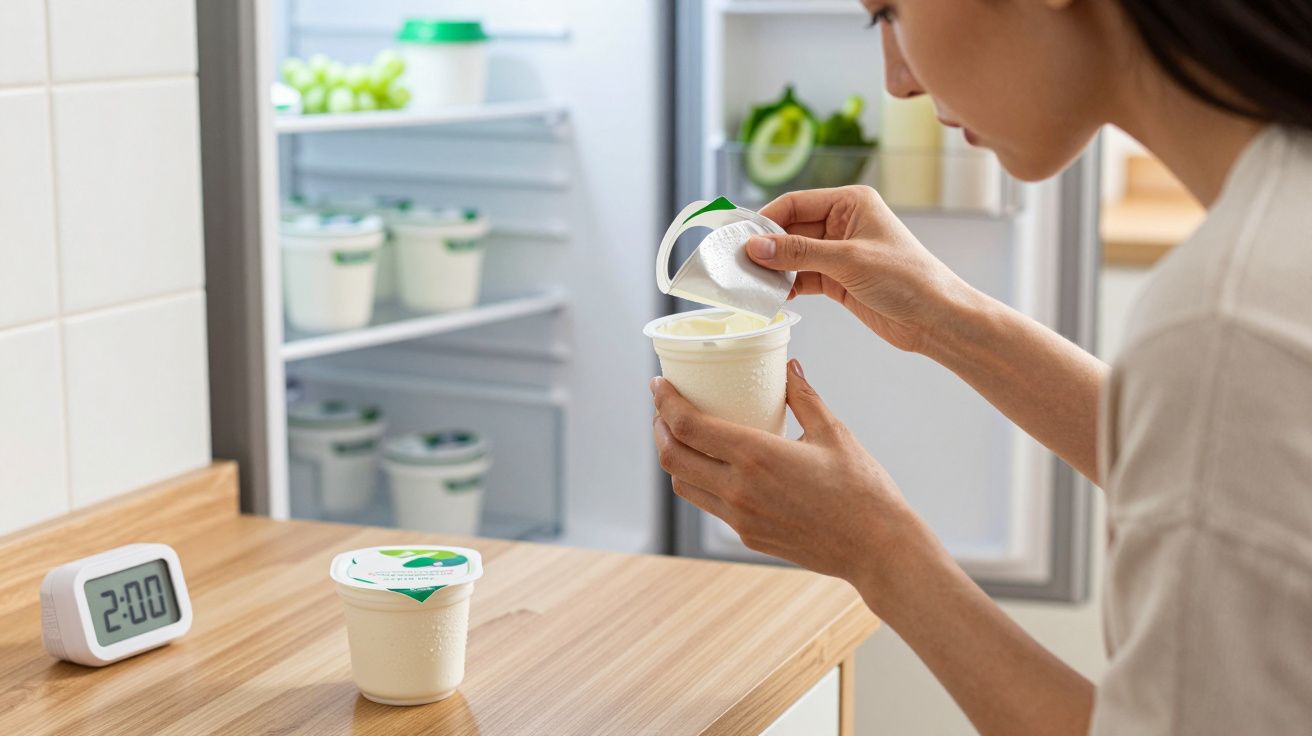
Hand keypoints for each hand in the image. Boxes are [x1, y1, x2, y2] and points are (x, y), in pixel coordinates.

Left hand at [650, 359, 922, 586]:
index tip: (658, 385)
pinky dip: (699, 479)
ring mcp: (740, 517)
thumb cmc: (863, 489)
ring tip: (681, 434)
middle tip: (663, 407)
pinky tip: (713, 465)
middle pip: (672, 457)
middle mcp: (739, 489)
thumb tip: (789, 367)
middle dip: (659, 427)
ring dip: (674, 456)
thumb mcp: (834, 433)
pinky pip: (709, 504)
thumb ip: (804, 397)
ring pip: (684, 485)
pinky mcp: (748, 535)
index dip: (665, 403)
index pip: (688, 426)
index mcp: (756, 456)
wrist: (877, 549)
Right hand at [749, 185, 975, 353]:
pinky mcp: (837, 279)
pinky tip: (773, 295)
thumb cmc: (906, 279)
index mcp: (850, 203)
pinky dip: (787, 285)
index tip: (741, 239)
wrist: (934, 318)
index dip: (767, 220)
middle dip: (767, 248)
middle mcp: (843, 223)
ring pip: (793, 255)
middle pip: (790, 229)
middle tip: (739, 265)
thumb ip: (799, 252)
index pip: (796, 203)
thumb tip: (755, 246)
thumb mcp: (848, 261)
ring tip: (752, 283)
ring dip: (774, 269)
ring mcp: (839, 252)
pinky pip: (802, 276)